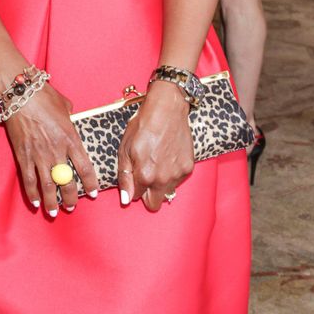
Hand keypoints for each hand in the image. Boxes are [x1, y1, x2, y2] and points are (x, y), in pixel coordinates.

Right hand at [4, 83, 98, 214]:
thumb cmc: (44, 96)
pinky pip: (28, 179)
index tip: (93, 193)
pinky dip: (32, 193)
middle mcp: (56, 150)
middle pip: (67, 182)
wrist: (20, 93)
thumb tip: (71, 118)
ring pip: (48, 185)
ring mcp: (39, 154)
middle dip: (71, 197)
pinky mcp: (23, 155)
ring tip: (53, 212)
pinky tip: (35, 202)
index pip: (85, 167)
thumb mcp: (65, 106)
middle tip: (72, 207)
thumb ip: (70, 117)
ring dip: (51, 202)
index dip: (90, 183)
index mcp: (70, 138)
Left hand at [116, 81, 193, 211]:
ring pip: (167, 191)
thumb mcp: (124, 150)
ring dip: (161, 183)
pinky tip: (168, 156)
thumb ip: (124, 177)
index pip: (135, 197)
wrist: (166, 110)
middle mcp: (162, 179)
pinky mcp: (188, 167)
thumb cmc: (143, 126)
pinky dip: (172, 173)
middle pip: (154, 203)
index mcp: (144, 175)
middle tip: (146, 175)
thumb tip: (126, 199)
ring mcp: (177, 174)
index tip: (134, 175)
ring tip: (158, 161)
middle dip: (148, 194)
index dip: (133, 187)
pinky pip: (178, 179)